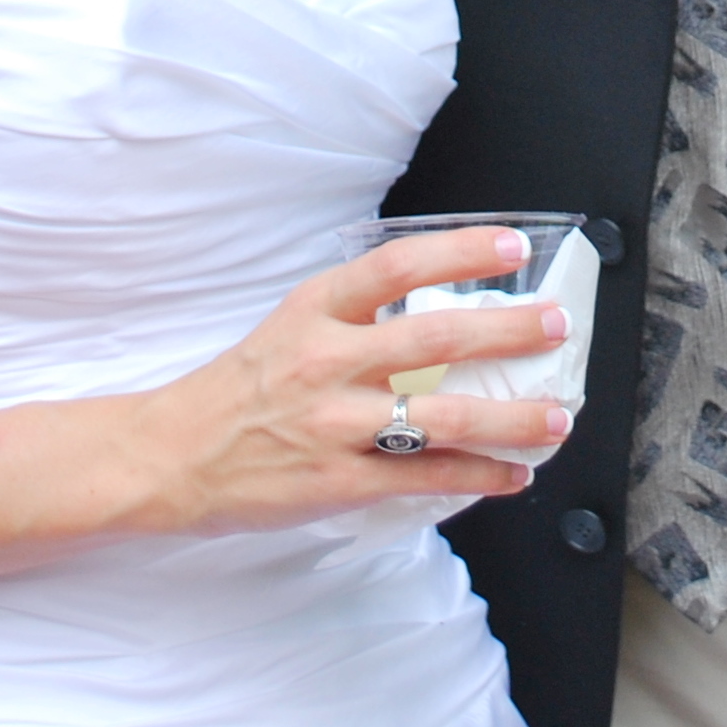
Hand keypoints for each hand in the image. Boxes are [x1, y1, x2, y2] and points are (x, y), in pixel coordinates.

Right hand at [128, 225, 573, 535]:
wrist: (170, 454)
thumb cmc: (240, 387)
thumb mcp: (292, 325)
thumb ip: (357, 316)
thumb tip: (443, 306)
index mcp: (316, 310)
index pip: (398, 265)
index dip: (461, 251)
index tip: (512, 245)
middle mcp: (327, 361)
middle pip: (434, 340)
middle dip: (507, 332)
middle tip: (555, 326)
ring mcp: (333, 424)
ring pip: (440, 419)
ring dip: (509, 418)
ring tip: (555, 416)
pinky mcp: (337, 482)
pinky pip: (422, 478)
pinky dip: (477, 476)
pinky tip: (512, 474)